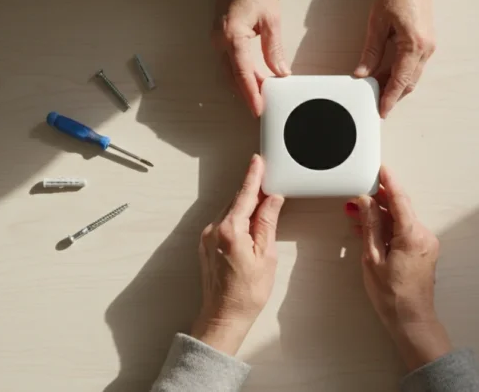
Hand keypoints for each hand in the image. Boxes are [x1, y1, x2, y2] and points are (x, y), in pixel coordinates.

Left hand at [191, 154, 284, 354]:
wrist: (223, 316)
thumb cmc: (246, 294)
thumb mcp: (266, 256)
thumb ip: (267, 223)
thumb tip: (272, 200)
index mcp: (230, 230)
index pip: (245, 195)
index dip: (253, 176)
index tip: (258, 161)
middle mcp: (214, 230)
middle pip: (237, 201)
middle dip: (253, 191)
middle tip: (270, 183)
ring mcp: (207, 237)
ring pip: (230, 212)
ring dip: (245, 206)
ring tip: (264, 207)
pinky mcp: (206, 245)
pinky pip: (224, 223)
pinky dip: (237, 218)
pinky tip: (249, 224)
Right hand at [210, 0, 290, 116]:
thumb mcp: (270, 17)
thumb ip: (274, 48)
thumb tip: (280, 70)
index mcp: (233, 36)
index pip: (243, 73)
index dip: (251, 94)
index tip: (258, 109)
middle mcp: (220, 41)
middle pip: (234, 78)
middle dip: (248, 95)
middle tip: (264, 107)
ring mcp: (217, 41)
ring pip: (230, 73)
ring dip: (245, 86)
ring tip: (262, 95)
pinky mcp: (220, 39)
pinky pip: (229, 63)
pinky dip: (241, 74)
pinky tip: (254, 78)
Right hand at [345, 166, 451, 370]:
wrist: (411, 319)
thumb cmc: (392, 296)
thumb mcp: (373, 258)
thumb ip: (370, 226)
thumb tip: (365, 202)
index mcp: (412, 235)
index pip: (400, 199)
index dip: (388, 182)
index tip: (380, 169)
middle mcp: (424, 236)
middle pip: (400, 208)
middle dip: (378, 200)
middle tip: (358, 194)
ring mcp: (425, 243)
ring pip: (400, 220)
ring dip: (380, 216)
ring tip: (356, 214)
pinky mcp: (422, 250)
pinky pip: (404, 231)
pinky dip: (387, 228)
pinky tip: (369, 230)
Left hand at [354, 0, 441, 117]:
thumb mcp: (378, 23)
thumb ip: (371, 51)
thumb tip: (362, 72)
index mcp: (414, 45)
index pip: (401, 80)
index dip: (390, 98)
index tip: (382, 111)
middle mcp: (425, 49)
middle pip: (409, 83)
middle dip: (393, 96)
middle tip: (377, 105)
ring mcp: (428, 48)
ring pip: (412, 76)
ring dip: (396, 86)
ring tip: (378, 92)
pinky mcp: (425, 44)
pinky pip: (414, 67)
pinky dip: (401, 75)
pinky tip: (387, 76)